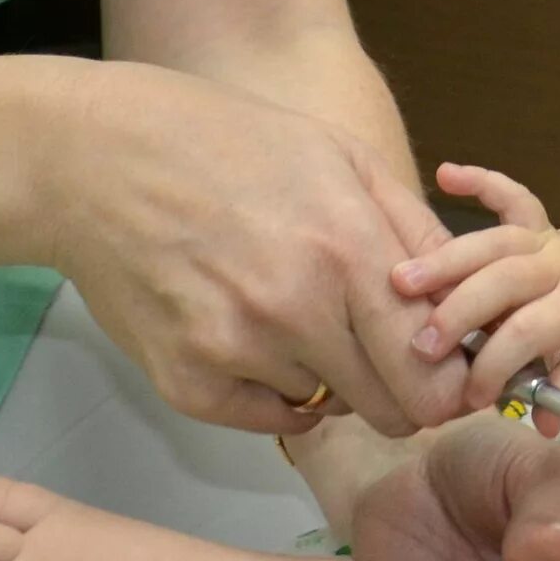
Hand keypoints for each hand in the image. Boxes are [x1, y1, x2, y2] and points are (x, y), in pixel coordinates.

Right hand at [54, 66, 468, 437]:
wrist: (98, 159)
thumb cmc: (225, 143)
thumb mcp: (339, 156)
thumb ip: (413, 232)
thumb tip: (462, 307)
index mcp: (346, 249)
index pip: (433, 377)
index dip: (448, 381)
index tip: (442, 366)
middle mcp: (295, 310)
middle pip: (391, 410)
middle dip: (398, 388)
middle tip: (375, 347)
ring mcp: (235, 352)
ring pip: (325, 405)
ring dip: (323, 372)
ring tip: (284, 303)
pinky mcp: (186, 383)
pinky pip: (265, 417)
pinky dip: (270, 387)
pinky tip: (247, 327)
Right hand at [393, 163, 559, 408]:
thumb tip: (537, 420)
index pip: (529, 331)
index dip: (495, 365)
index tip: (471, 396)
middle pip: (502, 280)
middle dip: (456, 311)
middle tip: (419, 342)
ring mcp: (553, 241)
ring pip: (494, 242)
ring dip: (447, 258)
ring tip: (402, 278)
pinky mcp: (546, 229)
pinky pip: (513, 198)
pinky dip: (482, 182)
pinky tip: (447, 173)